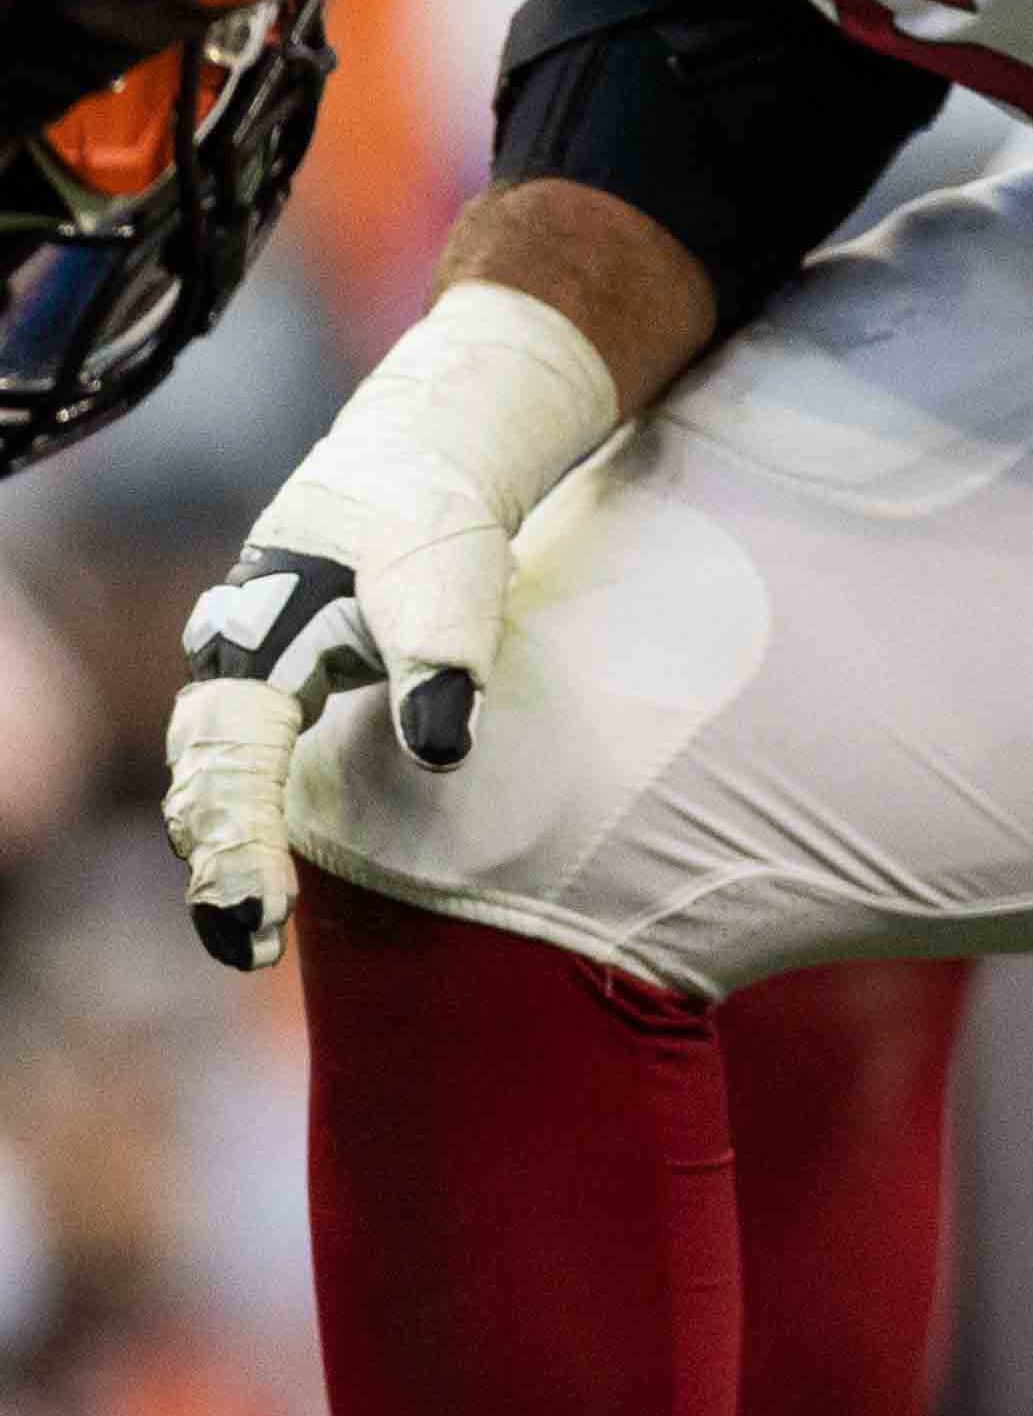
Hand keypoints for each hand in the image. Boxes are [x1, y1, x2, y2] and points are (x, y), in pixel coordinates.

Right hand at [159, 283, 625, 972]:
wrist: (416, 470)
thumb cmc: (428, 524)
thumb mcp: (445, 582)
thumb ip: (442, 662)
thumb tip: (443, 751)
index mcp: (254, 641)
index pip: (230, 760)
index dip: (240, 840)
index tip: (259, 915)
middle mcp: (232, 665)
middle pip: (206, 778)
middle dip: (221, 860)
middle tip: (250, 944)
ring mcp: (248, 680)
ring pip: (216, 778)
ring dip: (226, 852)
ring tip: (250, 936)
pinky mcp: (280, 694)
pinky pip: (246, 769)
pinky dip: (248, 824)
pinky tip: (267, 883)